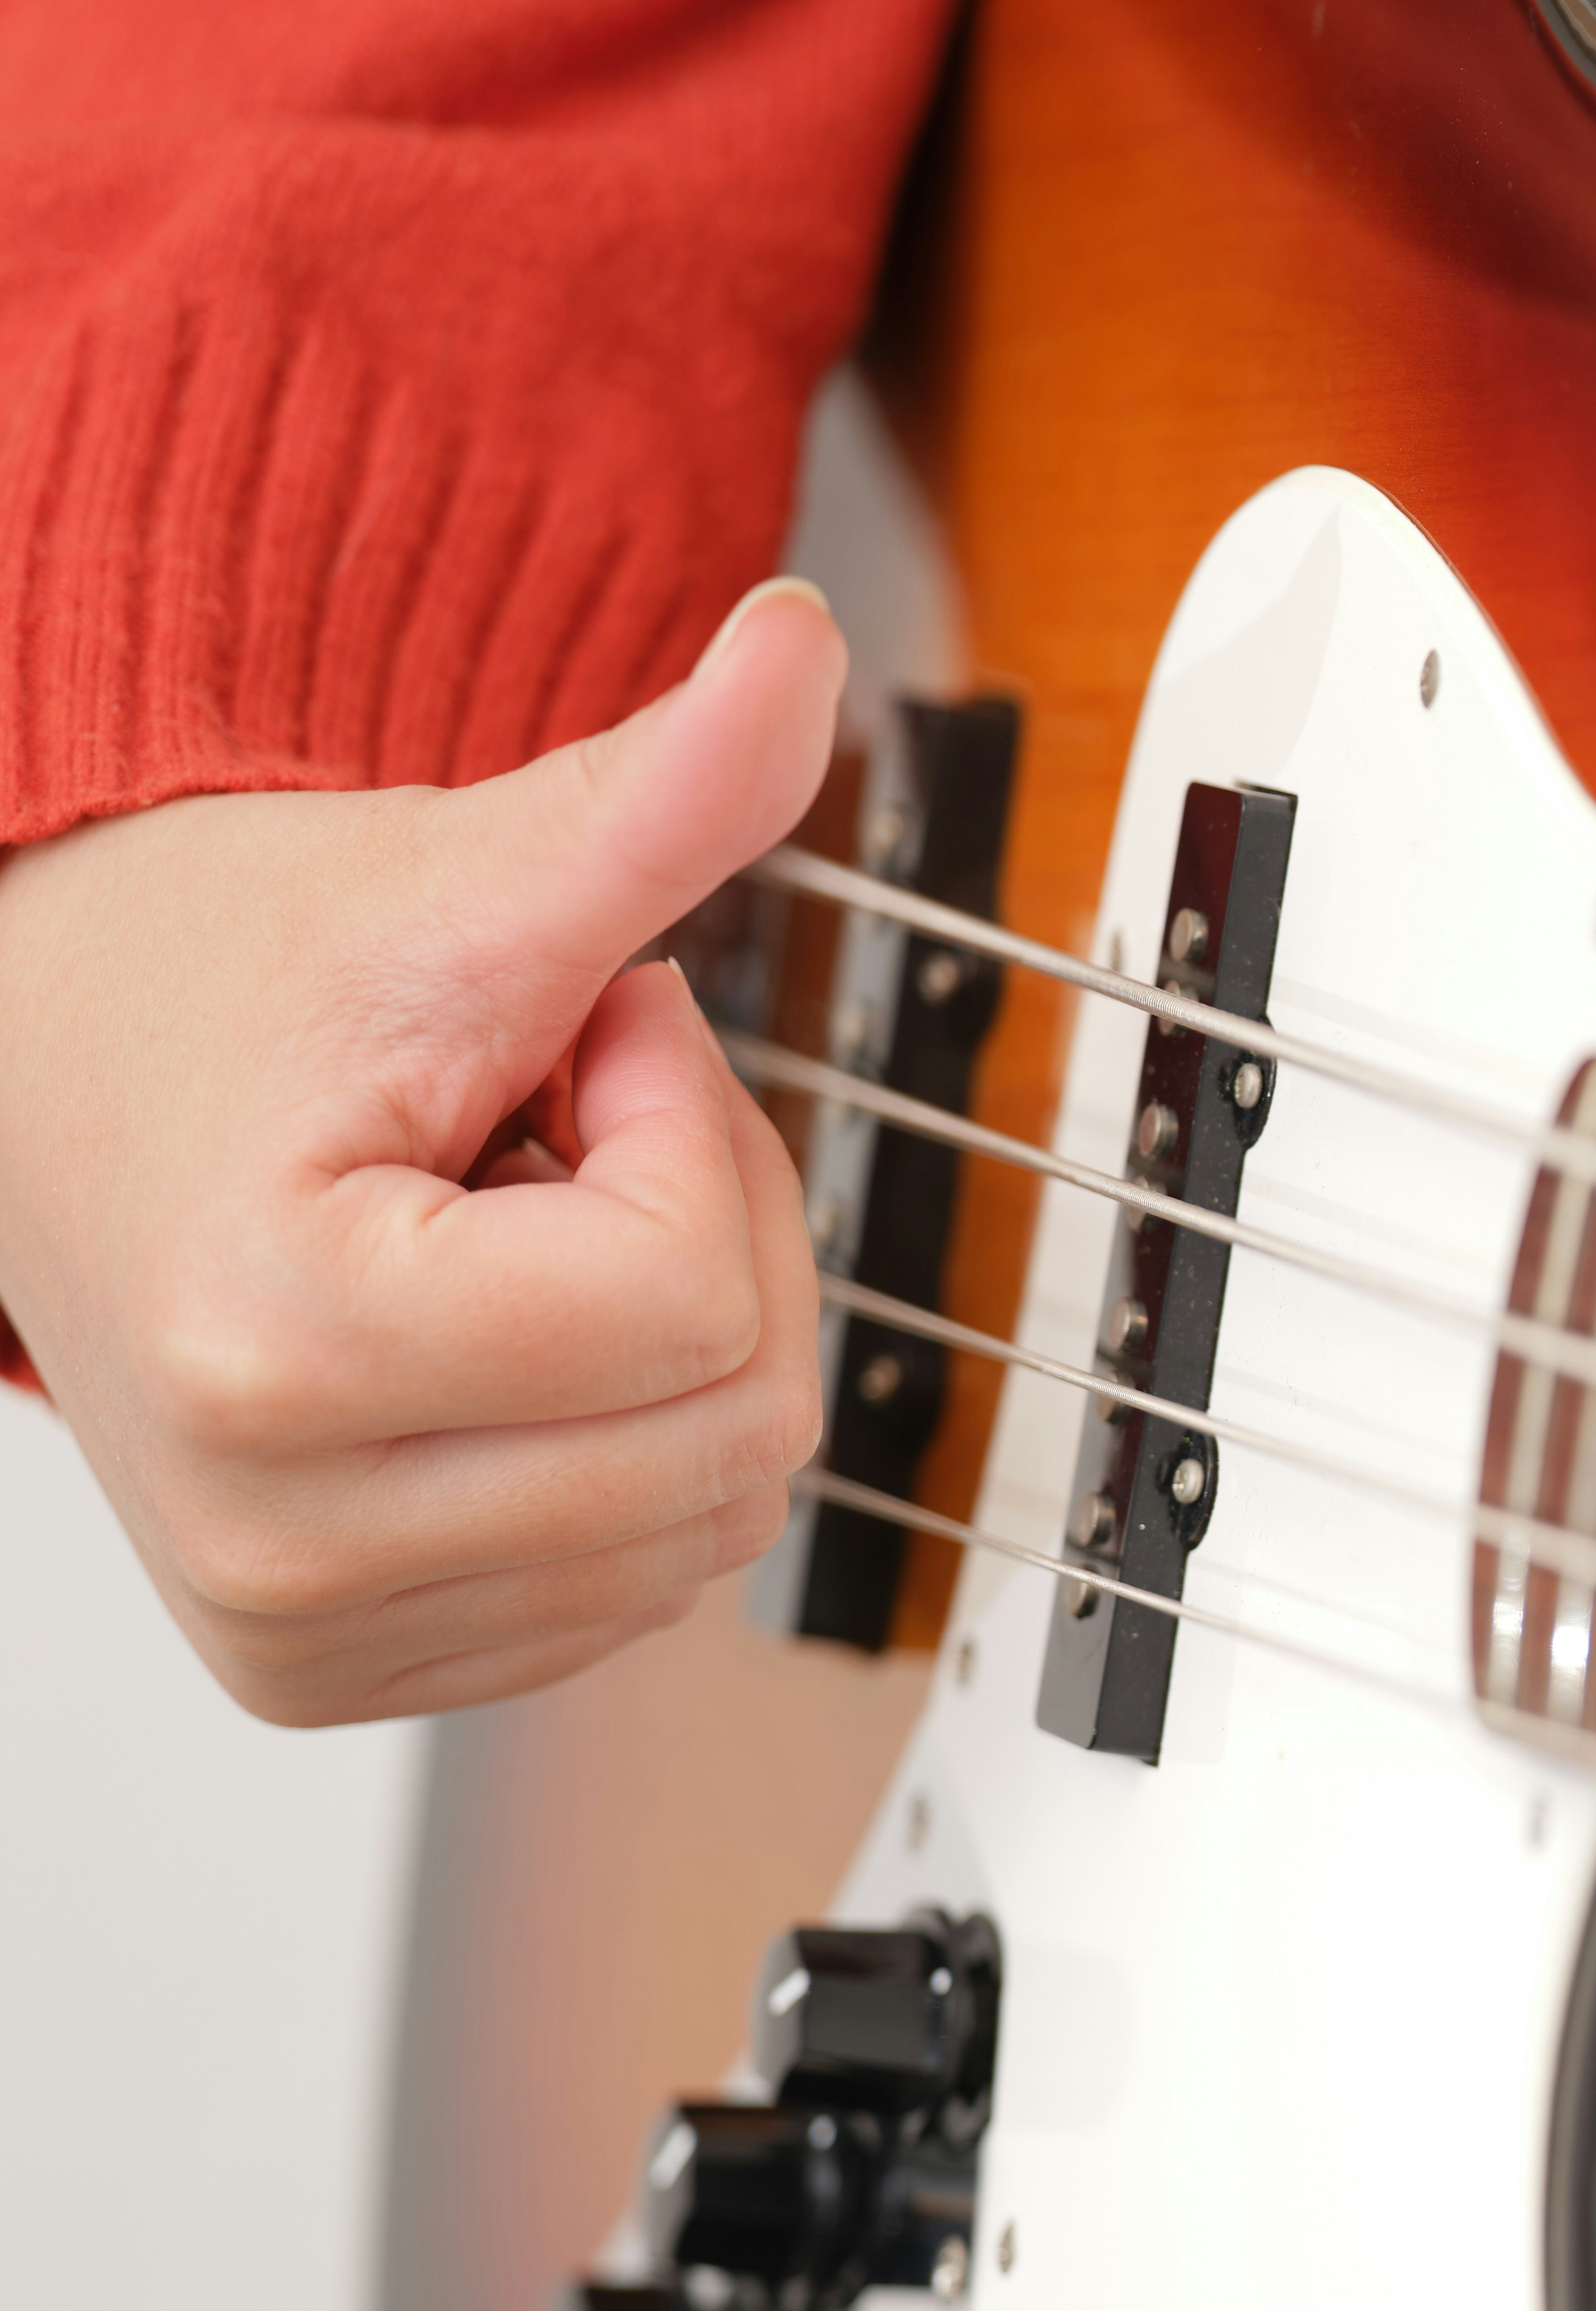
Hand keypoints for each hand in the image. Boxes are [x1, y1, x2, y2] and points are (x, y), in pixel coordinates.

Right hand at [0, 580, 843, 1723]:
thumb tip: (806, 646)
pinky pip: (646, 1577)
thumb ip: (653, 796)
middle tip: (563, 1130)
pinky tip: (497, 1334)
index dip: (685, 1130)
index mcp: (275, 1351)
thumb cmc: (226, 987)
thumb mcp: (456, 880)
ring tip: (514, 1225)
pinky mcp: (336, 1664)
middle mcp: (275, 1543)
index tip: (582, 1046)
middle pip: (738, 1431)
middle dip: (703, 1236)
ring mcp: (305, 1629)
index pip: (693, 1304)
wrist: (57, 1080)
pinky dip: (623, 1440)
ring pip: (718, 1512)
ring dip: (672, 1342)